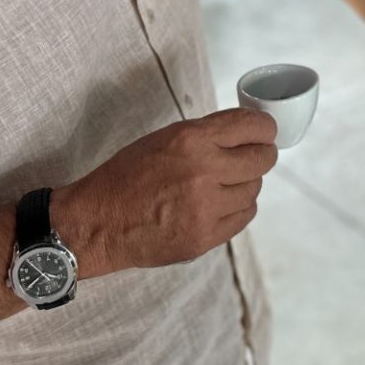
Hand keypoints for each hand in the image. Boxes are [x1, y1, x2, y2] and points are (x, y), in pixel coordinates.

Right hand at [54, 108, 278, 277]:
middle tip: (253, 156)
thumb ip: (207, 135)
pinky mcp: (205, 237)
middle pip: (261, 159)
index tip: (266, 131)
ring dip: (245, 184)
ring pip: (254, 189)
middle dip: (261, 155)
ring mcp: (206, 208)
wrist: (98, 223)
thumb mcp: (165, 138)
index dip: (265, 128)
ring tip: (224, 184)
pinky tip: (221, 204)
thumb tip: (247, 133)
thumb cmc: (127, 177)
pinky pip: (244, 216)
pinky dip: (238, 208)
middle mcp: (203, 172)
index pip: (252, 126)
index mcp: (191, 140)